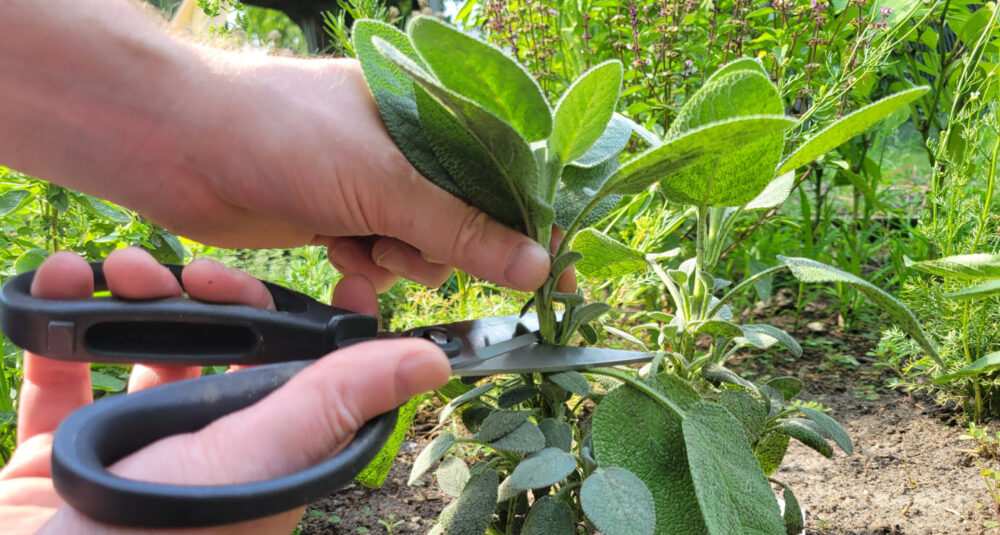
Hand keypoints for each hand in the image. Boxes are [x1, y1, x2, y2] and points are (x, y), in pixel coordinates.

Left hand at [0, 0, 556, 292]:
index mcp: (434, 117)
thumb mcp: (386, 180)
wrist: (177, 144)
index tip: (559, 278)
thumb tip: (535, 266)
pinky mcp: (338, 223)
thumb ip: (462, 228)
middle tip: (408, 243)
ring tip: (362, 244)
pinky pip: (379, 266)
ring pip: (423, 253)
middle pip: (467, 226)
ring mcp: (372, 190)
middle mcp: (408, 153)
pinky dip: (365, 273)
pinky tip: (339, 262)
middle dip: (443, 248)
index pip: (507, 176)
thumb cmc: (284, 132)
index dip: (534, 227)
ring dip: (400, 263)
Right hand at [0, 248, 450, 533]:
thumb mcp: (253, 458)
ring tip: (121, 271)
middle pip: (230, 350)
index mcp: (270, 452)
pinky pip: (64, 373)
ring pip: (150, 350)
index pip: (316, 375)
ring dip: (137, 299)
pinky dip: (57, 322)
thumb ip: (333, 402)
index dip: (327, 323)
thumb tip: (432, 362)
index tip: (334, 276)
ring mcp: (134, 449)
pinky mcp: (60, 452)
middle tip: (193, 272)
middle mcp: (210, 449)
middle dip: (215, 297)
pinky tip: (59, 281)